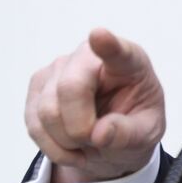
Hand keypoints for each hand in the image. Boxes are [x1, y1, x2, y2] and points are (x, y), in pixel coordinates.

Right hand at [25, 28, 165, 182]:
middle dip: (79, 128)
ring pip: (48, 110)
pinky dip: (53, 146)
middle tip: (96, 142)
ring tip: (89, 143)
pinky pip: (34, 124)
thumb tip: (99, 134)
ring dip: (67, 141)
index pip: (117, 50)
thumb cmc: (135, 124)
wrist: (112, 135)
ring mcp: (60, 67)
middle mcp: (90, 56)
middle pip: (70, 88)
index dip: (107, 44)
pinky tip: (72, 147)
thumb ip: (129, 134)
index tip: (99, 35)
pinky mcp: (38, 84)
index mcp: (130, 62)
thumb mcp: (147, 135)